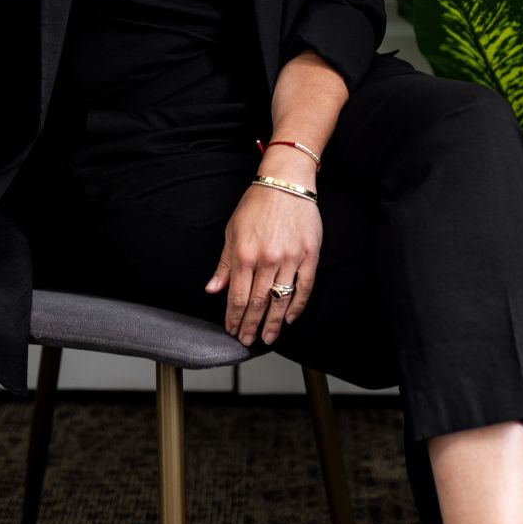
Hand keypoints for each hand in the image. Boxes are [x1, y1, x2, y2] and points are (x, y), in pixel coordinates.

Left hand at [204, 175, 320, 345]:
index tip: (232, 330)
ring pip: (280, 299)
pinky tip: (289, 319)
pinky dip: (297, 306)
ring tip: (267, 338)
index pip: (237, 296)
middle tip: (248, 340)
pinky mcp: (310, 255)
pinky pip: (304, 287)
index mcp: (244, 254)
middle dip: (251, 325)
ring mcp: (290, 258)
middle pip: (257, 302)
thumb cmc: (257, 204)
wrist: (286, 182)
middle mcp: (267, 259)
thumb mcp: (232, 232)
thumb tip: (213, 289)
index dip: (234, 317)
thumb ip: (224, 265)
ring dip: (272, 323)